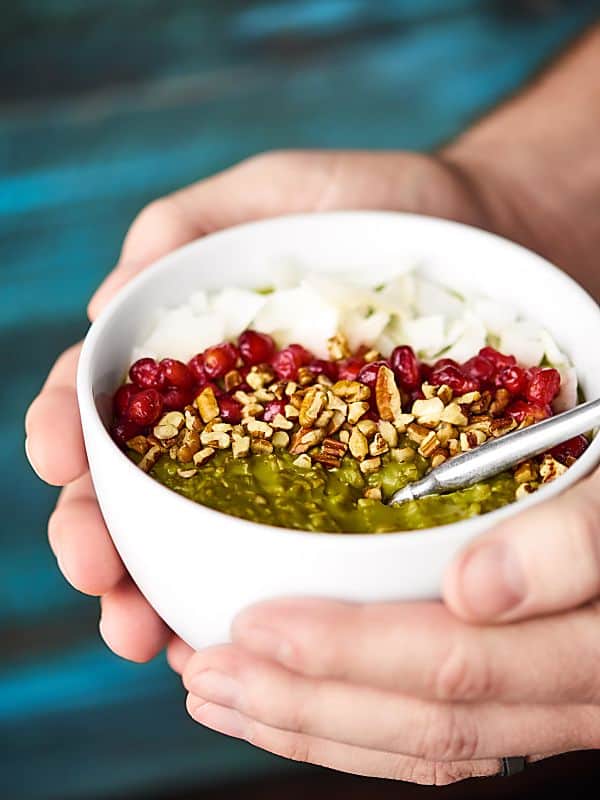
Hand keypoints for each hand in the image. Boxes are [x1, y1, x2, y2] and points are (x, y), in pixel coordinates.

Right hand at [25, 150, 490, 662]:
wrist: (488, 239)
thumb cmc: (369, 208)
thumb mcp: (272, 193)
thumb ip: (187, 228)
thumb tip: (105, 303)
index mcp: (186, 357)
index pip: (101, 400)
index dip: (63, 430)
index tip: (54, 458)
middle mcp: (223, 423)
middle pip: (134, 491)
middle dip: (98, 539)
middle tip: (97, 578)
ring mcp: (282, 469)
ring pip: (198, 546)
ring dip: (158, 595)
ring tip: (144, 636)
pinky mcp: (347, 500)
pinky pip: (294, 563)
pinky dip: (256, 604)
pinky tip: (243, 640)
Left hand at [181, 468, 599, 783]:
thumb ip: (577, 540)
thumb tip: (477, 589)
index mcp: (596, 641)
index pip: (456, 665)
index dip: (348, 653)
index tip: (251, 625)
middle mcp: (575, 695)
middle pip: (428, 723)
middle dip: (303, 704)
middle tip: (202, 676)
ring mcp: (554, 706)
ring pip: (428, 749)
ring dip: (311, 728)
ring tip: (219, 698)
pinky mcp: (535, 700)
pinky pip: (443, 740)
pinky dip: (354, 728)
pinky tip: (295, 705)